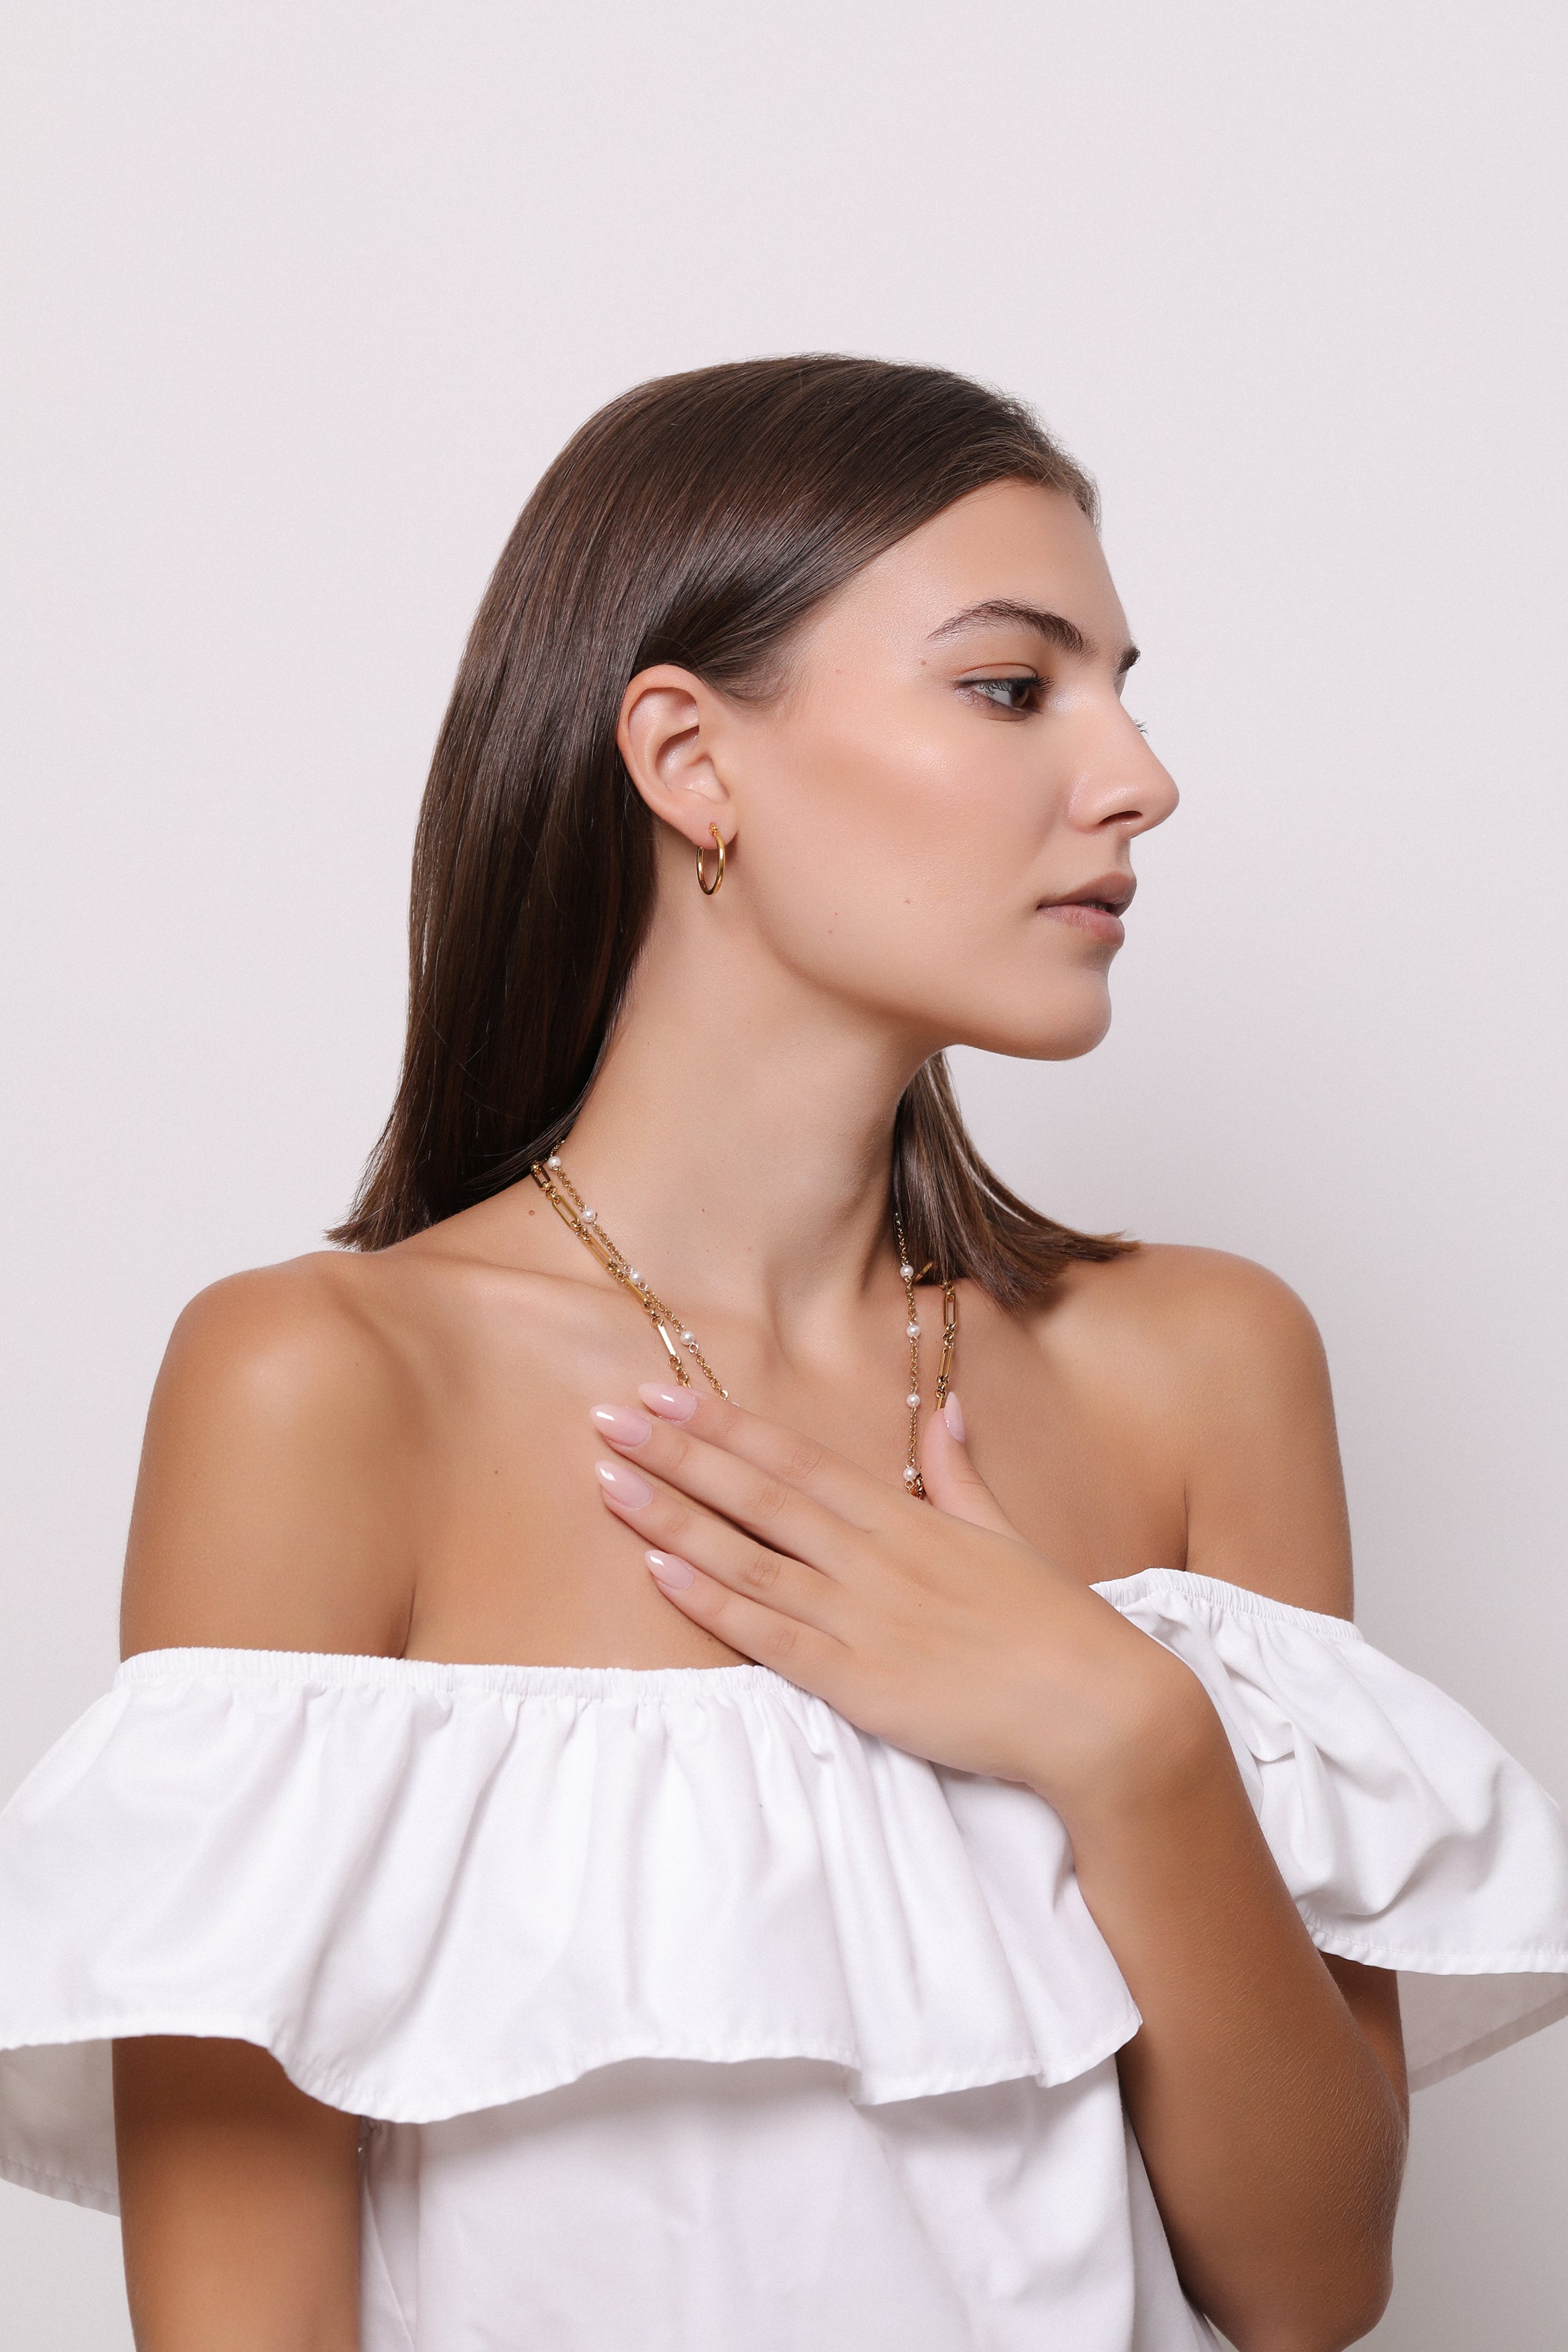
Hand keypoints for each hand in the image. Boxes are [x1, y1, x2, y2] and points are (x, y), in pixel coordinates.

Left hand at [589, 1386, 1204, 1817]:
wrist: (1101, 1708)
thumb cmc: (1057, 1625)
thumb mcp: (1006, 1533)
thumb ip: (961, 1472)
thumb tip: (943, 1410)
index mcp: (906, 1518)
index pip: (796, 1457)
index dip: (726, 1424)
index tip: (666, 1391)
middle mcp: (873, 1556)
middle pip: (757, 1493)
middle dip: (677, 1453)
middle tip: (608, 1418)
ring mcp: (863, 1617)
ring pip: (748, 1556)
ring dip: (673, 1516)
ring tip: (608, 1482)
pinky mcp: (859, 1682)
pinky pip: (769, 1636)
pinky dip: (712, 1601)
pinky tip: (661, 1570)